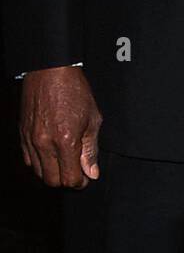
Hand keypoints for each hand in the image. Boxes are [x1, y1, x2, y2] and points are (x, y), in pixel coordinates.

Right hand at [19, 64, 102, 188]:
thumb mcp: (92, 118)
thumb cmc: (74, 91)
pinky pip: (28, 160)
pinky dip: (40, 163)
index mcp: (65, 140)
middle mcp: (45, 144)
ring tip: (64, 161)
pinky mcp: (22, 135)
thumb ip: (90, 149)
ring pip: (39, 173)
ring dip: (53, 172)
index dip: (81, 182)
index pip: (70, 178)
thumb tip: (92, 173)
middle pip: (52, 181)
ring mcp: (31, 140)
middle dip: (66, 180)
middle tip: (76, 171)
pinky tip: (51, 153)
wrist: (50, 71)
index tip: (87, 176)